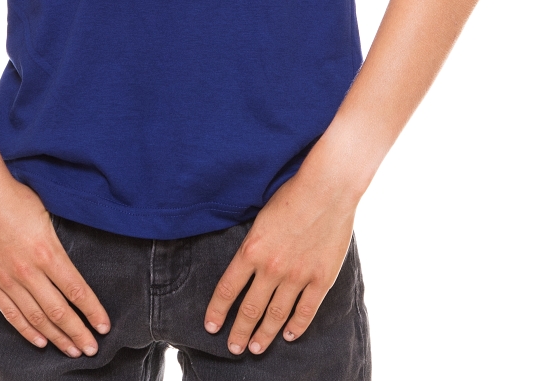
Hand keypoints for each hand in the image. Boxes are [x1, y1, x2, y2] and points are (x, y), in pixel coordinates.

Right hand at [0, 166, 110, 357]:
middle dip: (78, 332)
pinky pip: (11, 314)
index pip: (76, 290)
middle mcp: (27, 271)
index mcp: (46, 251)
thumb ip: (60, 242)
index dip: (92, 311)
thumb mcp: (47, 215)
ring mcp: (7, 279)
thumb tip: (78, 260)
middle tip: (93, 349)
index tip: (104, 326)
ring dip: (57, 337)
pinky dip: (27, 330)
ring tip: (72, 350)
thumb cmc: (16, 197)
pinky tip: (41, 341)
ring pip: (36, 317)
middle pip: (58, 311)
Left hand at [203, 161, 356, 354]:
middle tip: (234, 348)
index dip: (217, 311)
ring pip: (276, 315)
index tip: (211, 326)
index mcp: (251, 250)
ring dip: (264, 334)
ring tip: (256, 348)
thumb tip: (243, 265)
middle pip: (249, 309)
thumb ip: (252, 245)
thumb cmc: (291, 195)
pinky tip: (289, 335)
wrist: (327, 189)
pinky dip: (296, 326)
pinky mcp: (321, 278)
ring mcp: (297, 275)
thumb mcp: (259, 218)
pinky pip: (306, 310)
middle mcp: (271, 268)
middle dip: (239, 332)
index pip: (227, 290)